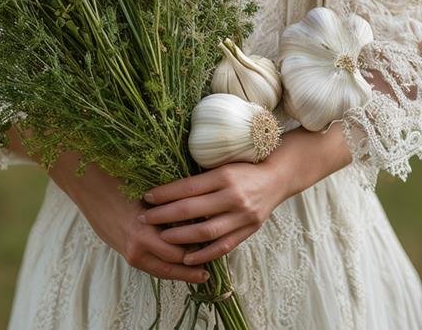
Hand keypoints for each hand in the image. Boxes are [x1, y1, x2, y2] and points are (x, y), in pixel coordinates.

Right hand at [44, 149, 210, 284]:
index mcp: (143, 233)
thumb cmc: (120, 182)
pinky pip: (150, 267)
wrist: (88, 185)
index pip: (179, 251)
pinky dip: (166, 268)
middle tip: (212, 264)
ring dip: (180, 272)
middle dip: (193, 266)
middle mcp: (136, 248)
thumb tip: (199, 213)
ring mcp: (128, 252)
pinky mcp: (124, 252)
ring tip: (199, 273)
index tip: (216, 246)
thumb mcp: (149, 193)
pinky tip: (179, 265)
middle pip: (173, 265)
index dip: (200, 250)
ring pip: (161, 271)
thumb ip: (171, 207)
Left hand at [138, 161, 292, 265]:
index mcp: (225, 176)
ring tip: (161, 236)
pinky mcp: (248, 230)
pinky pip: (223, 246)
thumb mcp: (222, 165)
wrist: (276, 179)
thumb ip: (201, 177)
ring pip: (206, 231)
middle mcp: (234, 196)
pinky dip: (204, 254)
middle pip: (192, 210)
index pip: (188, 187)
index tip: (147, 197)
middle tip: (144, 218)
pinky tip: (187, 257)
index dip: (165, 194)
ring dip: (180, 236)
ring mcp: (242, 216)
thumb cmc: (244, 168)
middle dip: (164, 215)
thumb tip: (166, 186)